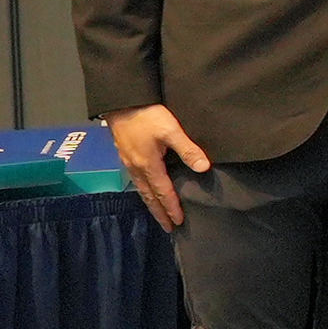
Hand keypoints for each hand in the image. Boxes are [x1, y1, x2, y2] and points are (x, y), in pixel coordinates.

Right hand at [104, 103, 208, 231]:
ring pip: (141, 189)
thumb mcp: (171, 130)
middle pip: (148, 196)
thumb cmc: (147, 115)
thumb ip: (188, 149)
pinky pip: (136, 180)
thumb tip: (203, 168)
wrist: (122, 101)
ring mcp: (128, 162)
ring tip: (158, 214)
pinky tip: (147, 191)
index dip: (171, 207)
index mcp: (148, 165)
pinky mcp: (125, 155)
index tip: (178, 222)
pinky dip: (143, 191)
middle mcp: (136, 167)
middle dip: (159, 212)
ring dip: (150, 203)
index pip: (163, 192)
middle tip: (168, 227)